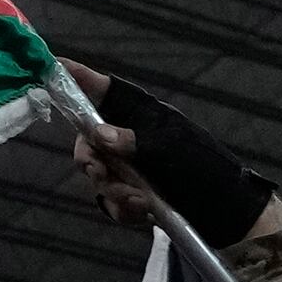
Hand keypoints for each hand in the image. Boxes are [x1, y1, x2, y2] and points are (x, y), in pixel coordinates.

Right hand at [80, 77, 276, 247]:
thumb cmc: (205, 169)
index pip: (103, 89)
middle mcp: (128, 137)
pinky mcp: (131, 194)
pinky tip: (145, 213)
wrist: (228, 214)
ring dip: (113, 191)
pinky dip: (124, 209)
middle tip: (100, 171)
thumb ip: (133, 141)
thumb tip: (98, 133)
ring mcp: (128, 167)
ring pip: (97, 174)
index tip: (52, 67)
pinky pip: (110, 201)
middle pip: (87, 139)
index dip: (77, 78)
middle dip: (90, 158)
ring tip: (141, 201)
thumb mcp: (171, 150)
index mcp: (141, 114)